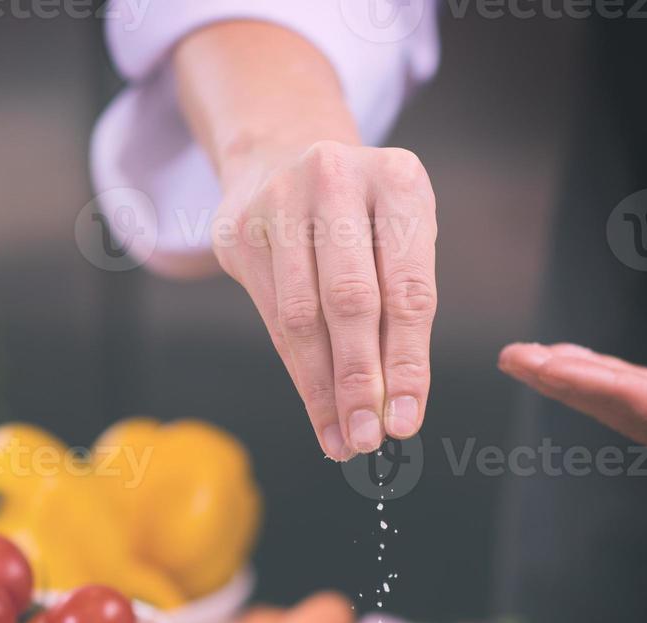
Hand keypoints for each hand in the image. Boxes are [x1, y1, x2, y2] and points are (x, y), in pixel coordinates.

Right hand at [213, 141, 438, 459]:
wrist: (283, 159)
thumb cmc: (361, 218)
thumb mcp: (399, 241)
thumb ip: (402, 312)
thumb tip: (396, 410)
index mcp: (398, 180)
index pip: (408, 288)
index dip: (407, 363)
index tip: (405, 423)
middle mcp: (336, 179)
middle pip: (349, 300)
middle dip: (359, 381)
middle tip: (368, 440)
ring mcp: (279, 200)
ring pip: (301, 316)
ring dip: (323, 390)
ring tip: (343, 440)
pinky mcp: (239, 230)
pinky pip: (273, 319)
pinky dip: (300, 374)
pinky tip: (318, 414)